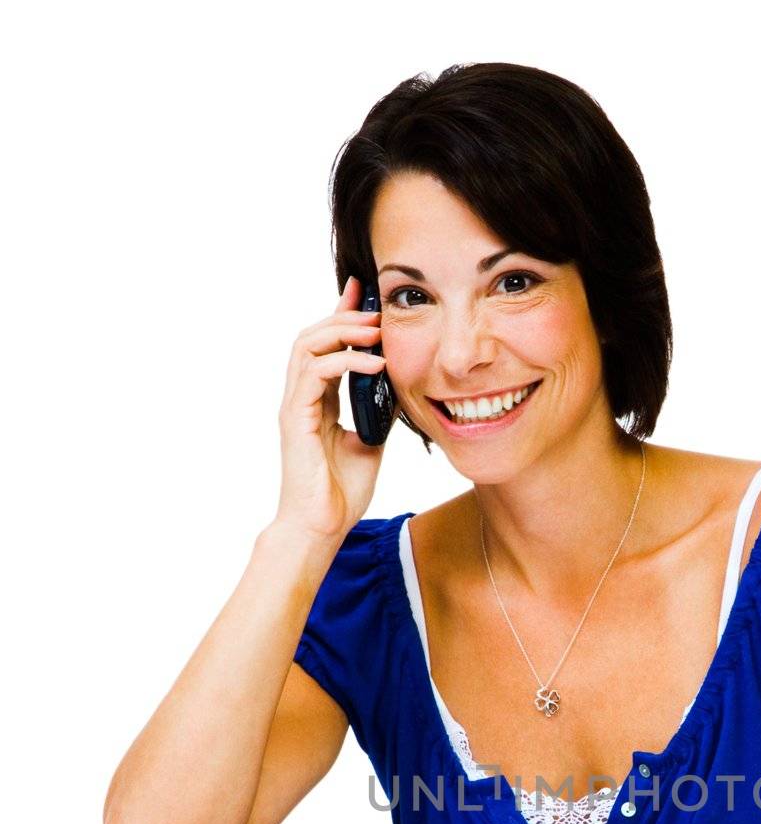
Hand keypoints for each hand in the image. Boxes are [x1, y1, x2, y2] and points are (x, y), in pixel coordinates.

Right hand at [274, 273, 390, 539]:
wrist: (321, 528)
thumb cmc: (340, 494)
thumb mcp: (371, 443)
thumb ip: (378, 414)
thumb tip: (401, 390)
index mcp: (318, 402)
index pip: (327, 347)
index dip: (343, 317)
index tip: (366, 294)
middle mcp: (302, 399)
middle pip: (311, 337)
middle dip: (343, 315)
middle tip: (375, 308)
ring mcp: (295, 407)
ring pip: (306, 347)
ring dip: (341, 331)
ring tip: (375, 330)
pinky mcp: (296, 420)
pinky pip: (314, 375)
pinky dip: (344, 362)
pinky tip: (373, 364)